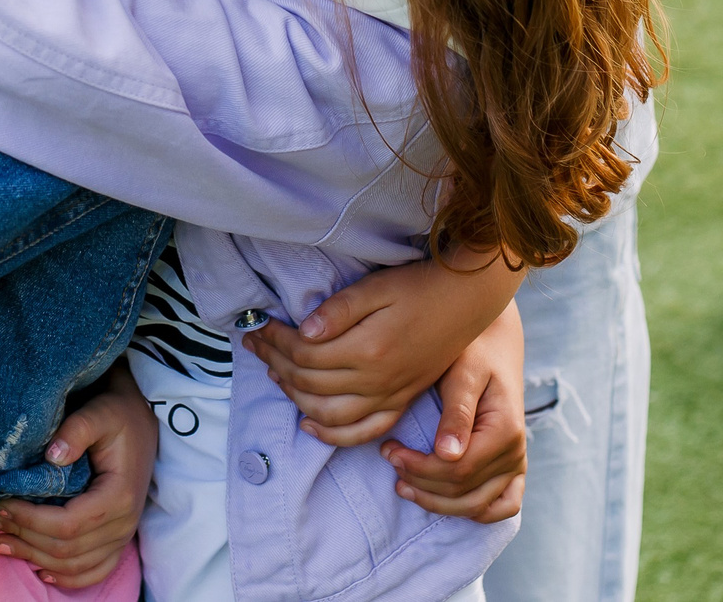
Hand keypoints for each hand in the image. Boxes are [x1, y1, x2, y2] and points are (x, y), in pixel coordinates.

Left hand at [0, 363, 155, 586]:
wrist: (140, 421)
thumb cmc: (117, 415)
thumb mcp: (99, 412)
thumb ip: (76, 430)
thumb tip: (52, 456)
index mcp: (118, 497)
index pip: (67, 525)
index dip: (29, 520)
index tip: (1, 504)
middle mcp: (123, 524)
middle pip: (66, 550)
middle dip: (23, 539)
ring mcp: (122, 536)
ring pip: (75, 566)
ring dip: (34, 559)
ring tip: (0, 543)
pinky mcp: (116, 540)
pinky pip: (93, 572)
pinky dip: (66, 577)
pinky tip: (39, 569)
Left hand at [244, 261, 462, 447]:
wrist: (466, 301)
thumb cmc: (419, 287)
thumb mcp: (377, 287)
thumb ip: (339, 311)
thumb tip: (303, 332)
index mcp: (369, 348)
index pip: (305, 353)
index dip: (276, 340)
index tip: (258, 325)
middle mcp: (378, 380)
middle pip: (310, 382)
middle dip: (275, 363)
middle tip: (256, 344)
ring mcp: (391, 395)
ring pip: (329, 412)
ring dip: (294, 396)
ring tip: (274, 373)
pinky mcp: (401, 402)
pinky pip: (363, 432)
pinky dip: (332, 434)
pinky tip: (309, 424)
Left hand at [382, 303, 525, 522]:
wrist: (494, 344)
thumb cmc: (474, 353)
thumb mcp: (463, 373)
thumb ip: (456, 412)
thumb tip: (447, 455)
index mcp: (506, 429)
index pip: (459, 470)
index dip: (419, 468)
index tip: (389, 450)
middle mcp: (516, 452)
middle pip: (464, 492)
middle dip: (421, 483)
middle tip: (390, 459)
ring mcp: (517, 464)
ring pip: (478, 506)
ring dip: (437, 503)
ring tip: (403, 484)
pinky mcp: (513, 469)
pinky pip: (502, 506)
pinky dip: (474, 512)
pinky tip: (441, 500)